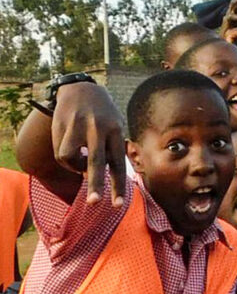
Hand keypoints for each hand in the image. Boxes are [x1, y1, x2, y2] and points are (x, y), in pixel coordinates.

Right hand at [52, 82, 126, 205]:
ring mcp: (77, 127)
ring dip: (75, 166)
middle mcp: (97, 129)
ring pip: (70, 158)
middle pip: (96, 162)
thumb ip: (110, 151)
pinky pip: (60, 152)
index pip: (118, 164)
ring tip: (79, 161)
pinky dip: (66, 158)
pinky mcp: (60, 126)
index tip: (118, 205)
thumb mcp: (115, 127)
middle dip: (96, 185)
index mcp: (115, 131)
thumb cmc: (103, 115)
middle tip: (95, 203)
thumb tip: (94, 175)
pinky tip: (71, 150)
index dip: (118, 186)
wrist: (81, 88)